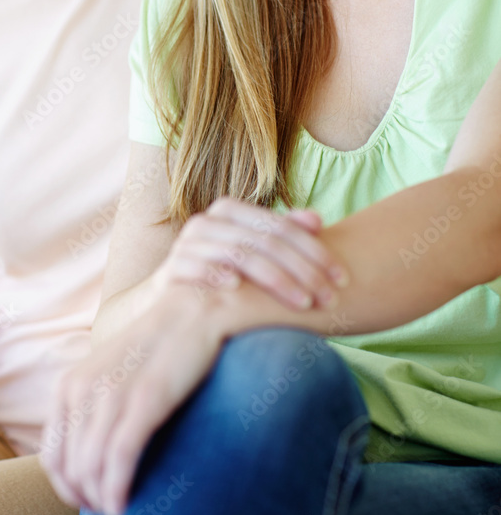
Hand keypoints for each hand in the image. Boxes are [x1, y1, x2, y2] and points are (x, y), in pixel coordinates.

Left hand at [40, 284, 223, 514]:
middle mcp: (84, 387)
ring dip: (102, 500)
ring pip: (92, 467)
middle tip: (111, 512)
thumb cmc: (157, 349)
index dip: (67, 491)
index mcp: (71, 384)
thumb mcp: (113, 375)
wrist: (195, 308)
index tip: (91, 504)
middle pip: (71, 468)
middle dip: (87, 500)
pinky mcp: (147, 397)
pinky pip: (120, 457)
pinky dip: (118, 489)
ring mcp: (114, 391)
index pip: (52, 457)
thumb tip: (87, 460)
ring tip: (121, 512)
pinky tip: (125, 505)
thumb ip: (94, 409)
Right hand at [152, 196, 347, 309]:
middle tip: (330, 297)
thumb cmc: (221, 275)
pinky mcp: (171, 266)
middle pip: (265, 241)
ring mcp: (187, 243)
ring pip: (238, 254)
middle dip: (303, 271)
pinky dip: (215, 273)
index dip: (316, 252)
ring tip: (302, 302)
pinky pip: (194, 265)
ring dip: (274, 279)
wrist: (172, 301)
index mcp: (231, 212)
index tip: (343, 278)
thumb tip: (317, 219)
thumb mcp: (252, 254)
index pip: (282, 227)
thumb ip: (282, 235)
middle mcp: (209, 221)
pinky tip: (237, 289)